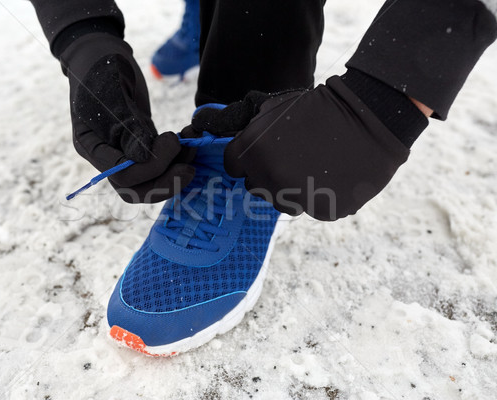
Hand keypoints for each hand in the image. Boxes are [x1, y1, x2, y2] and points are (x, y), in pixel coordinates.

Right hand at [60, 33, 195, 202]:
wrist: (103, 53)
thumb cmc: (102, 69)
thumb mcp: (113, 94)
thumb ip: (128, 128)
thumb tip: (143, 159)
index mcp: (91, 147)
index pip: (121, 175)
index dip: (150, 168)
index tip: (172, 142)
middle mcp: (107, 157)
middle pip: (135, 189)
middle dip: (165, 182)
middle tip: (190, 168)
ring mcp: (124, 153)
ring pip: (150, 181)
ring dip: (175, 170)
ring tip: (194, 146)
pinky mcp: (142, 145)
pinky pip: (161, 163)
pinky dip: (178, 156)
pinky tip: (191, 139)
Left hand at [192, 76, 410, 219]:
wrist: (368, 117)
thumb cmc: (315, 109)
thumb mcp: (271, 107)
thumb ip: (237, 122)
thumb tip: (199, 123)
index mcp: (251, 153)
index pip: (234, 168)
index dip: (247, 158)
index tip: (265, 149)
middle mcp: (269, 178)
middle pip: (256, 187)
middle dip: (268, 174)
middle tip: (293, 155)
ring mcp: (297, 197)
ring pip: (283, 202)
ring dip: (292, 188)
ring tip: (314, 164)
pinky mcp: (323, 210)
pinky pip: (313, 208)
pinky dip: (321, 197)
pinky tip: (332, 174)